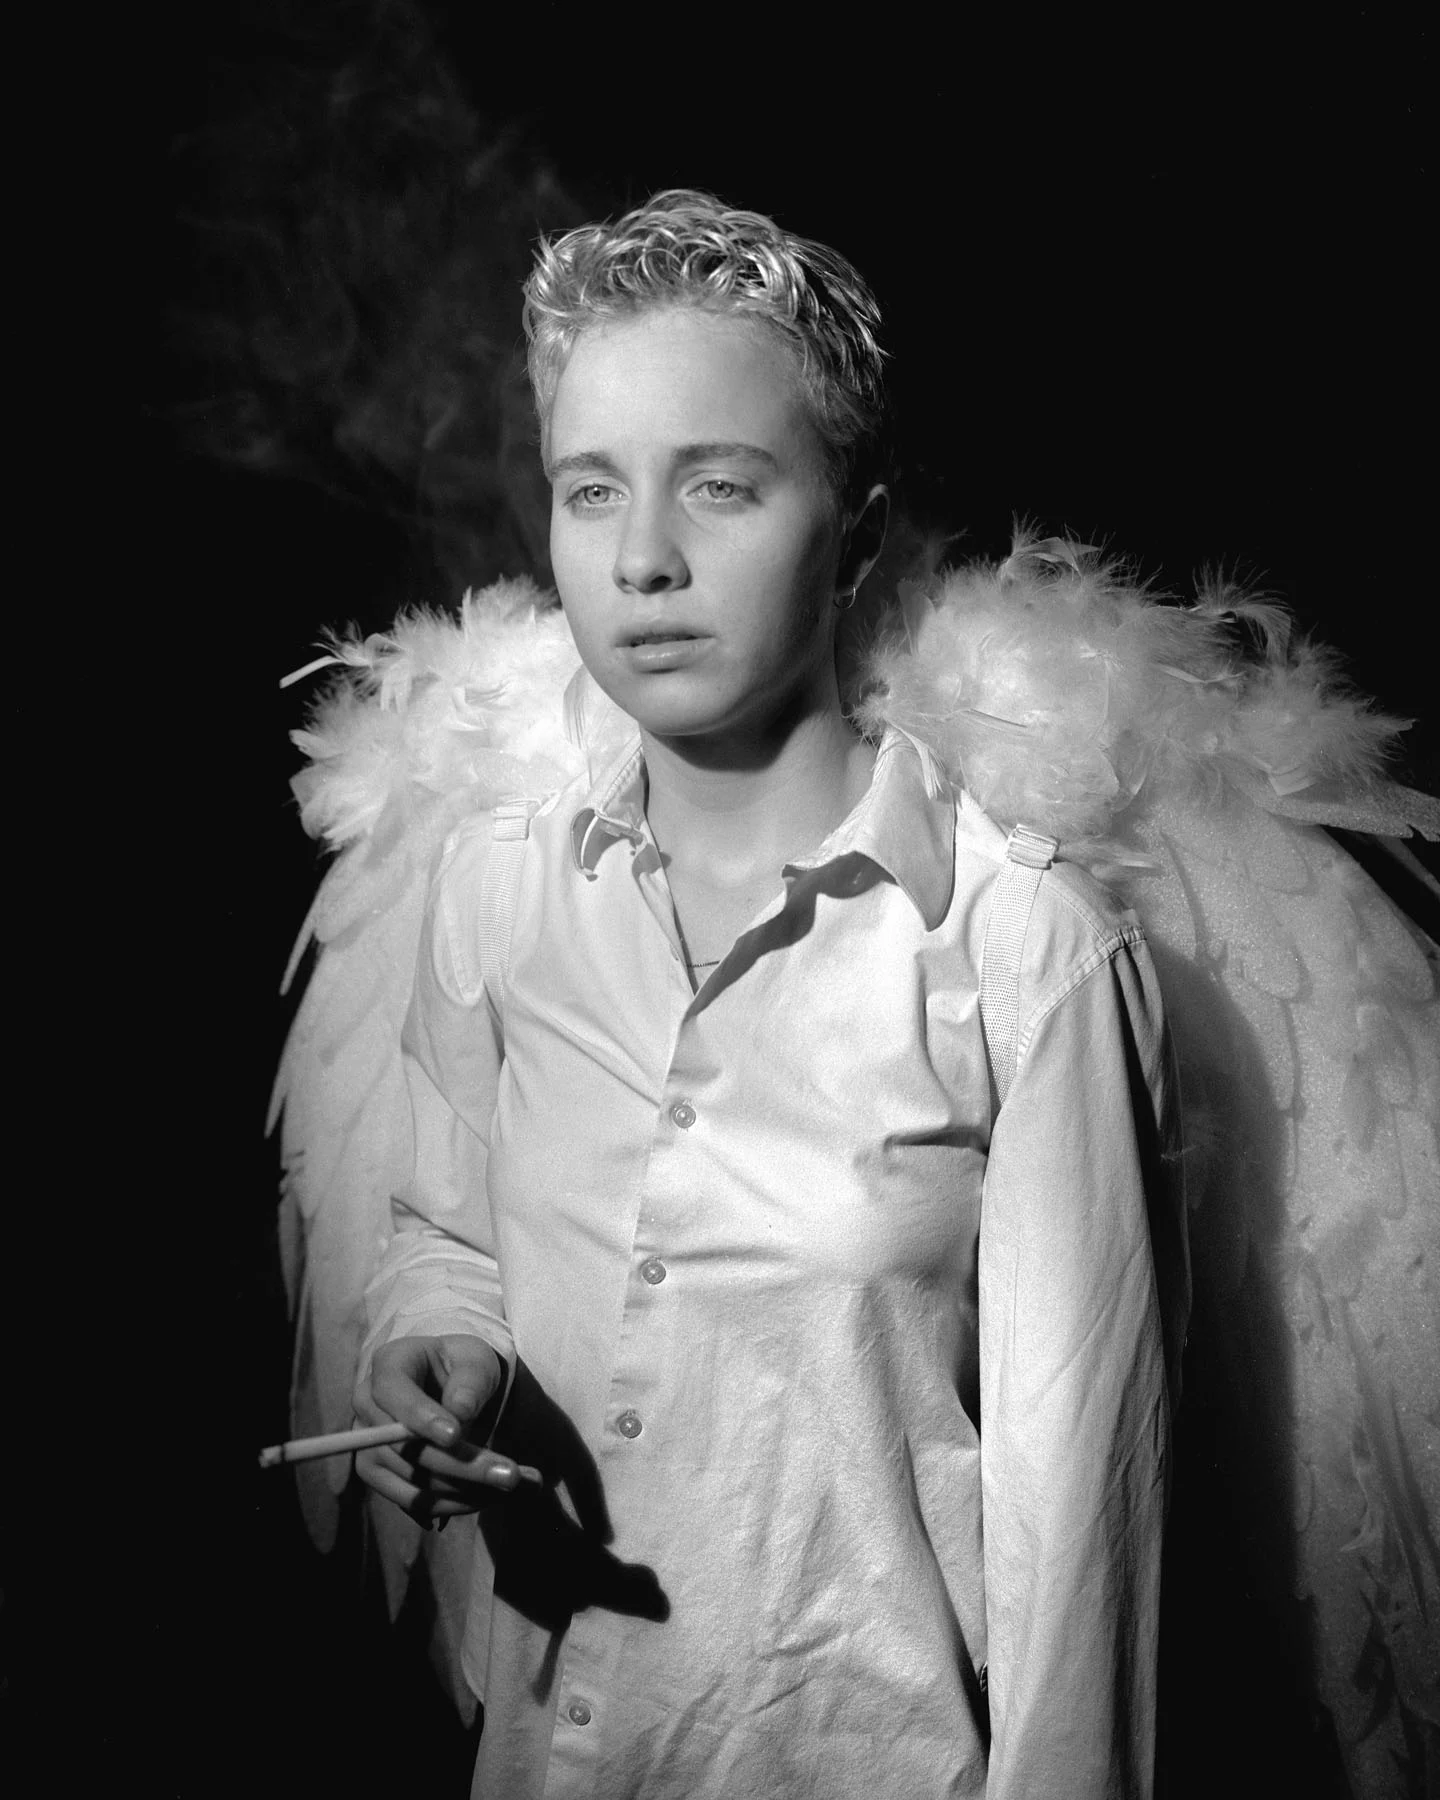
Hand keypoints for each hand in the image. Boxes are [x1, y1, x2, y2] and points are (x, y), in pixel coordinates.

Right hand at [353, 1334, 520, 1522]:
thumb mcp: (476, 1360)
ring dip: (466, 1490)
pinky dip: (454, 1503)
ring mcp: (368, 1445)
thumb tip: (460, 1412)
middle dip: (461, 1465)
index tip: (454, 1436)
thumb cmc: (463, 1367)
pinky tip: (491, 1496)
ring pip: (413, 1480)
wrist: (451, 1387)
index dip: (420, 1416)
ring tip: (516, 1485)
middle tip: (511, 1475)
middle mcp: (368, 1406)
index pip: (392, 1392)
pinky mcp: (381, 1477)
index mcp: (389, 1364)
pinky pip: (414, 1501)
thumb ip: (470, 1381)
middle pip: (406, 1446)